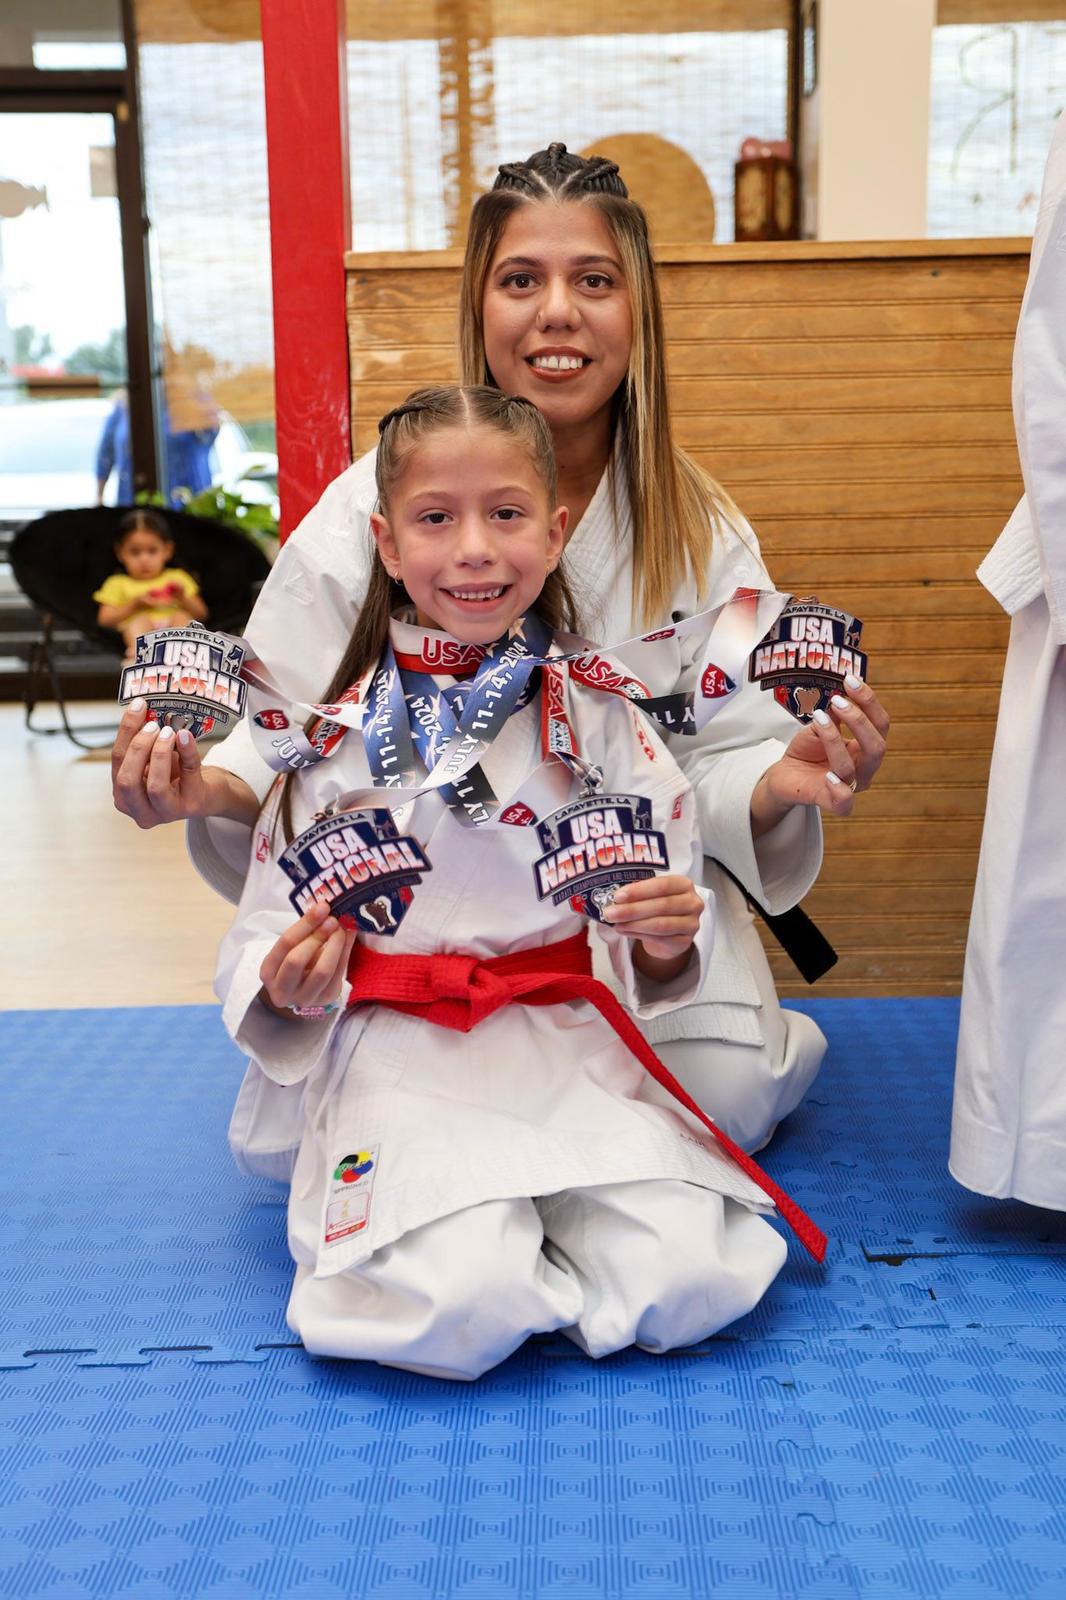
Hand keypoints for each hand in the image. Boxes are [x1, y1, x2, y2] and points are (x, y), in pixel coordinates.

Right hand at [110, 699, 257, 826]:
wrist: (208, 793)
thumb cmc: (176, 775)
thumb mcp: (153, 759)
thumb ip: (143, 740)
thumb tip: (141, 709)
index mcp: (124, 797)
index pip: (117, 762)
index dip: (125, 732)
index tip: (138, 707)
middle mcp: (140, 811)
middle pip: (127, 780)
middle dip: (138, 748)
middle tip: (153, 725)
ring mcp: (166, 813)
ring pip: (155, 787)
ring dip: (160, 753)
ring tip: (169, 732)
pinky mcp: (192, 805)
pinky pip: (187, 775)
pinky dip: (187, 752)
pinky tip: (186, 736)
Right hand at [259, 901, 355, 1014]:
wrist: (304, 990)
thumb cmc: (297, 961)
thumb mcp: (293, 948)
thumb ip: (305, 932)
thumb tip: (325, 909)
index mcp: (268, 972)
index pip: (285, 944)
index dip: (305, 924)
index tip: (322, 908)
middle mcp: (282, 989)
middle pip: (297, 959)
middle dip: (317, 935)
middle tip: (333, 919)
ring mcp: (304, 998)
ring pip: (322, 970)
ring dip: (335, 944)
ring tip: (342, 928)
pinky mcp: (326, 999)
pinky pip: (338, 974)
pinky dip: (346, 951)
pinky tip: (349, 936)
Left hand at [601, 873, 703, 966]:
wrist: (671, 932)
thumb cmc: (658, 907)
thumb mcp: (652, 895)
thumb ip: (638, 894)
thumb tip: (613, 898)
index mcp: (684, 884)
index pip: (662, 885)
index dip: (639, 890)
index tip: (618, 896)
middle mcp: (692, 903)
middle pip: (661, 906)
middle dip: (632, 910)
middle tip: (610, 913)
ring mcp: (691, 924)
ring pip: (660, 924)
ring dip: (634, 924)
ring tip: (615, 924)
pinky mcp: (685, 942)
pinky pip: (659, 938)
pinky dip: (638, 935)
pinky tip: (624, 931)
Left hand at [750, 676, 889, 833]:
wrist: (785, 774)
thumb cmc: (808, 749)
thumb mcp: (820, 725)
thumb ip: (832, 714)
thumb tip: (839, 695)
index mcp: (867, 748)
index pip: (880, 724)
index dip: (869, 701)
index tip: (850, 680)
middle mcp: (865, 768)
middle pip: (877, 747)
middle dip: (859, 720)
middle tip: (837, 700)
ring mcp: (850, 787)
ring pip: (851, 767)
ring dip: (833, 739)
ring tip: (818, 717)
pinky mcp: (831, 802)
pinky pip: (844, 802)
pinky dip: (839, 789)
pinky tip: (828, 775)